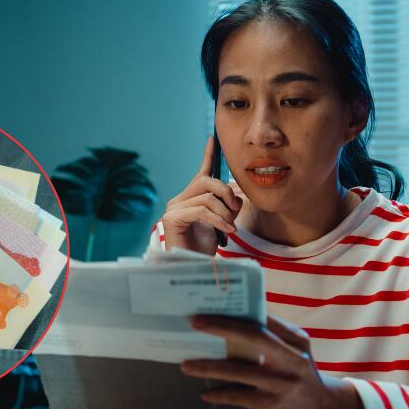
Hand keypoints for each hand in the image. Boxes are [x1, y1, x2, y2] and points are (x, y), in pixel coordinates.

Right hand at [161, 136, 242, 254]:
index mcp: (190, 199)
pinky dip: (218, 220)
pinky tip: (226, 230)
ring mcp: (173, 209)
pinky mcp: (172, 219)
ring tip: (230, 227)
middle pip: (206, 181)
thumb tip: (236, 195)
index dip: (207, 156)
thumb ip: (225, 207)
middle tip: (236, 209)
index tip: (212, 139)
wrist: (193, 269)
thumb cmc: (205, 249)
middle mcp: (179, 200)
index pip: (201, 173)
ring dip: (225, 213)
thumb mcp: (220, 223)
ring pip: (207, 198)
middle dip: (226, 193)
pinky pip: (201, 211)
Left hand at [180, 314, 366, 408]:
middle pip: (252, 336)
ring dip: (208, 367)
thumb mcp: (295, 350)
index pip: (263, 318)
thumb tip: (232, 318)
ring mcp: (282, 383)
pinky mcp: (273, 405)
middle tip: (194, 322)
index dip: (235, 310)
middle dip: (221, 327)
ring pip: (238, 371)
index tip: (210, 304)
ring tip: (186, 365)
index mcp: (296, 339)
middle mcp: (292, 358)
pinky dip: (219, 395)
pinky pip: (238, 396)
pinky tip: (206, 394)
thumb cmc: (300, 374)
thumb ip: (272, 336)